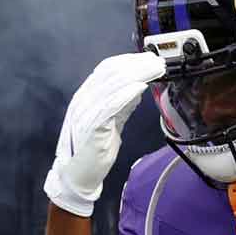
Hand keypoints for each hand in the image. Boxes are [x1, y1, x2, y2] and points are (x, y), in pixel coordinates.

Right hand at [43, 52, 165, 216]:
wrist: (78, 175)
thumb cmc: (94, 150)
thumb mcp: (112, 122)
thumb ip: (121, 105)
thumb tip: (137, 88)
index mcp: (87, 96)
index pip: (107, 69)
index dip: (130, 61)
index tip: (150, 59)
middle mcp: (84, 99)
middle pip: (111, 73)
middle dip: (137, 65)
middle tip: (158, 62)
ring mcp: (85, 111)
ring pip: (111, 85)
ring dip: (136, 75)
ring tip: (154, 70)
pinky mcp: (91, 127)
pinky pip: (108, 106)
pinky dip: (124, 94)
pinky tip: (139, 87)